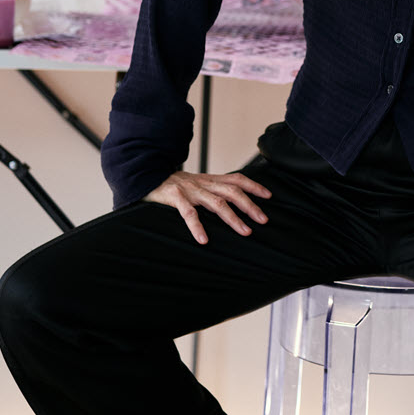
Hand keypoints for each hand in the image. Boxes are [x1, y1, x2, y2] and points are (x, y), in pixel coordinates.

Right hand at [143, 170, 271, 244]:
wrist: (144, 174)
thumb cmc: (173, 185)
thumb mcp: (195, 185)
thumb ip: (211, 192)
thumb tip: (230, 205)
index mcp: (209, 180)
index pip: (236, 179)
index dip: (253, 186)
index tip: (268, 196)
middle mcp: (203, 183)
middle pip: (233, 191)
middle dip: (250, 205)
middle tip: (263, 219)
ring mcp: (190, 190)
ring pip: (217, 202)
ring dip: (233, 217)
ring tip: (245, 231)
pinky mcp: (175, 197)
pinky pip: (188, 213)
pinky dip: (197, 226)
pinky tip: (204, 239)